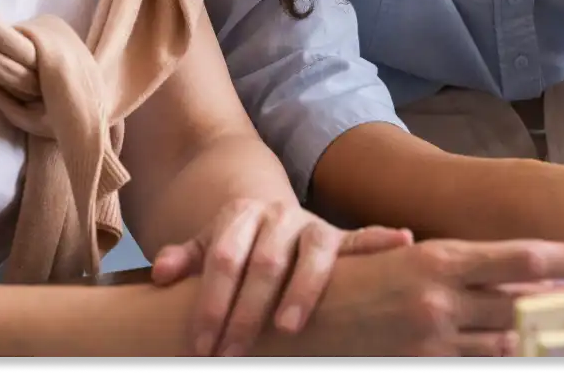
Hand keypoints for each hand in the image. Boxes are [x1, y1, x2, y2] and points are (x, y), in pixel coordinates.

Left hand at [148, 197, 411, 356]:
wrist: (264, 212)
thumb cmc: (234, 244)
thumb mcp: (204, 245)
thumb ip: (184, 256)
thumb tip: (160, 272)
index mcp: (240, 215)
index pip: (224, 259)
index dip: (211, 302)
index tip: (201, 344)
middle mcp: (279, 216)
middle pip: (264, 262)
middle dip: (247, 311)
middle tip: (233, 351)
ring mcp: (313, 226)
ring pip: (314, 254)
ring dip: (303, 290)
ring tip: (288, 326)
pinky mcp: (341, 238)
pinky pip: (364, 238)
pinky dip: (383, 239)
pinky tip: (404, 241)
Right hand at [284, 238, 563, 356]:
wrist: (286, 322)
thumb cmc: (336, 281)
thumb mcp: (386, 253)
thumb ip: (437, 259)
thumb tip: (477, 260)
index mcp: (438, 261)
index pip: (520, 260)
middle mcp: (442, 301)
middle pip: (523, 305)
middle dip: (563, 306)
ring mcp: (434, 341)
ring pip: (507, 342)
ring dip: (537, 337)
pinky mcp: (421, 367)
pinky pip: (474, 367)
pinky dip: (500, 360)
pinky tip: (518, 354)